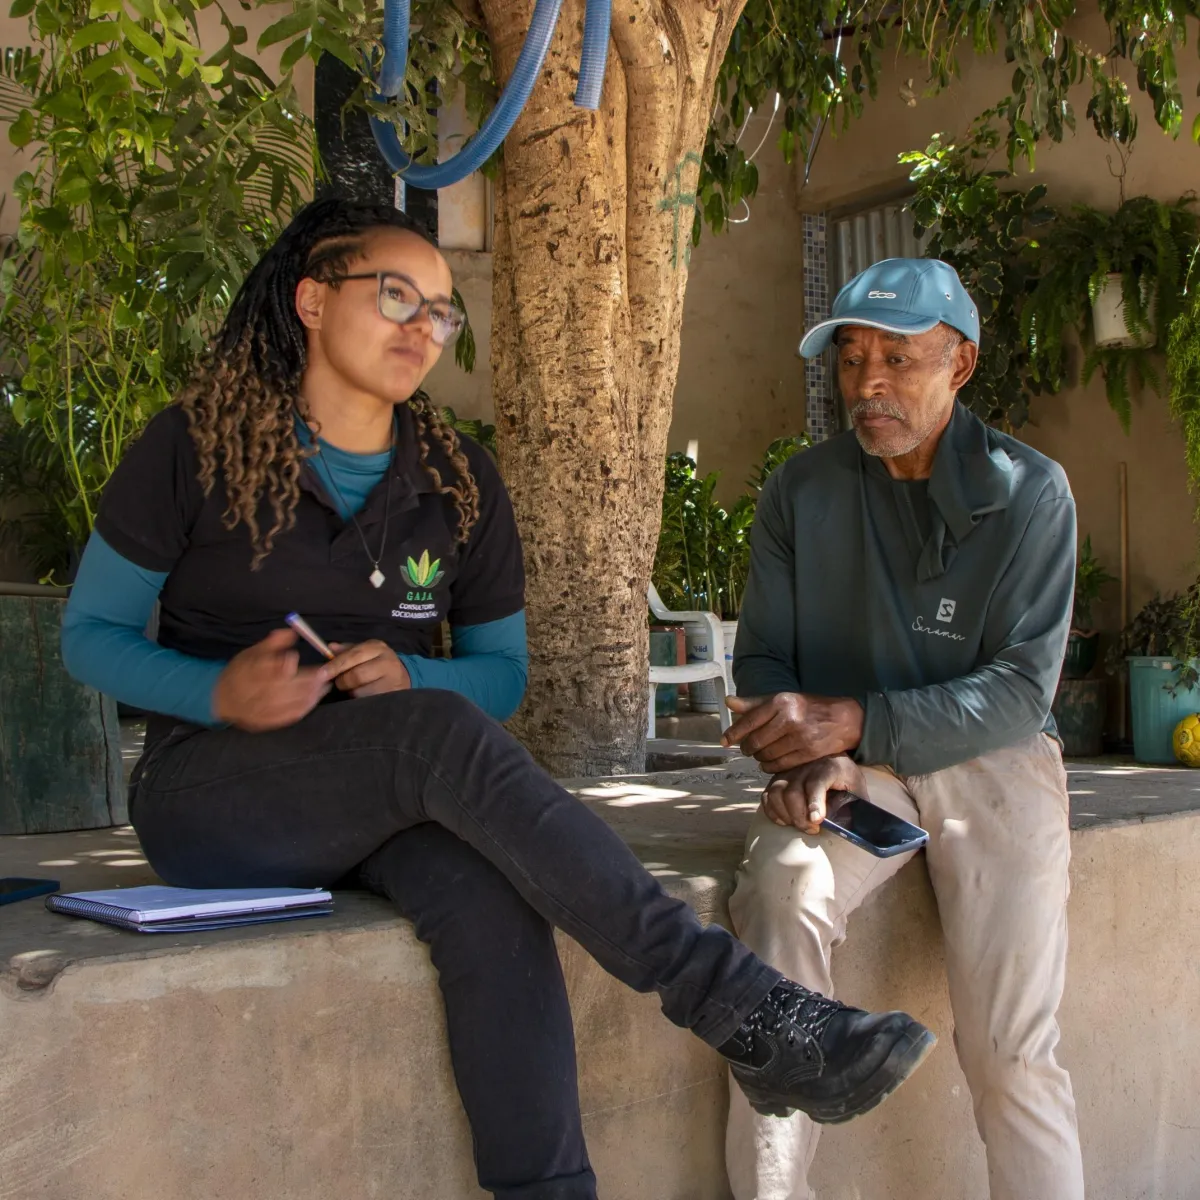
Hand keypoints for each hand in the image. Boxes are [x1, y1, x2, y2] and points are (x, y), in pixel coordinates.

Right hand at [213, 629, 330, 731]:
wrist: (222, 698)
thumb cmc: (240, 672)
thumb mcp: (252, 652)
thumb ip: (272, 643)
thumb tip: (290, 632)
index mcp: (251, 673)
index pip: (270, 669)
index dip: (286, 663)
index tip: (298, 658)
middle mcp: (257, 693)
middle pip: (287, 687)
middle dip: (309, 680)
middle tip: (324, 673)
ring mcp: (262, 709)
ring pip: (292, 702)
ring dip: (312, 694)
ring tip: (324, 686)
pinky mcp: (267, 721)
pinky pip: (290, 715)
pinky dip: (305, 707)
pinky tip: (314, 700)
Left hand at [326, 640, 411, 697]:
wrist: (404, 677)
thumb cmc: (377, 664)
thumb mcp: (364, 653)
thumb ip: (346, 651)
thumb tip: (329, 648)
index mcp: (377, 647)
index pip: (353, 655)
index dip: (336, 665)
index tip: (322, 674)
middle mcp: (387, 661)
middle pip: (356, 675)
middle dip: (343, 682)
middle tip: (341, 683)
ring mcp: (392, 680)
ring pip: (360, 691)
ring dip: (352, 692)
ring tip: (356, 689)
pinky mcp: (392, 696)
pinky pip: (367, 701)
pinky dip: (360, 700)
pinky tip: (364, 696)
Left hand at [722, 692, 863, 771]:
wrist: (843, 719)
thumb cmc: (808, 708)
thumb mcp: (782, 700)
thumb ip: (754, 703)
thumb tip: (728, 701)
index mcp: (780, 702)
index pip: (749, 721)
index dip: (733, 733)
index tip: (724, 741)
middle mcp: (789, 718)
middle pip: (755, 741)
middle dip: (747, 747)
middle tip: (746, 748)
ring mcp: (800, 737)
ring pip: (766, 755)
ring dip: (758, 758)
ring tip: (760, 754)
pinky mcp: (808, 753)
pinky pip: (780, 765)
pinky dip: (770, 767)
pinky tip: (769, 763)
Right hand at [762, 756, 868, 834]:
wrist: (831, 754)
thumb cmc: (845, 776)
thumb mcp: (857, 786)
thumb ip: (857, 805)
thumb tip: (860, 828)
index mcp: (828, 767)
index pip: (817, 784)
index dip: (815, 803)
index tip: (816, 821)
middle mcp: (804, 766)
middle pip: (793, 792)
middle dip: (800, 817)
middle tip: (812, 829)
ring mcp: (788, 771)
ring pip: (776, 794)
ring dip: (785, 815)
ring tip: (798, 824)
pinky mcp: (777, 777)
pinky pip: (767, 795)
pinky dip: (772, 811)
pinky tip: (785, 819)